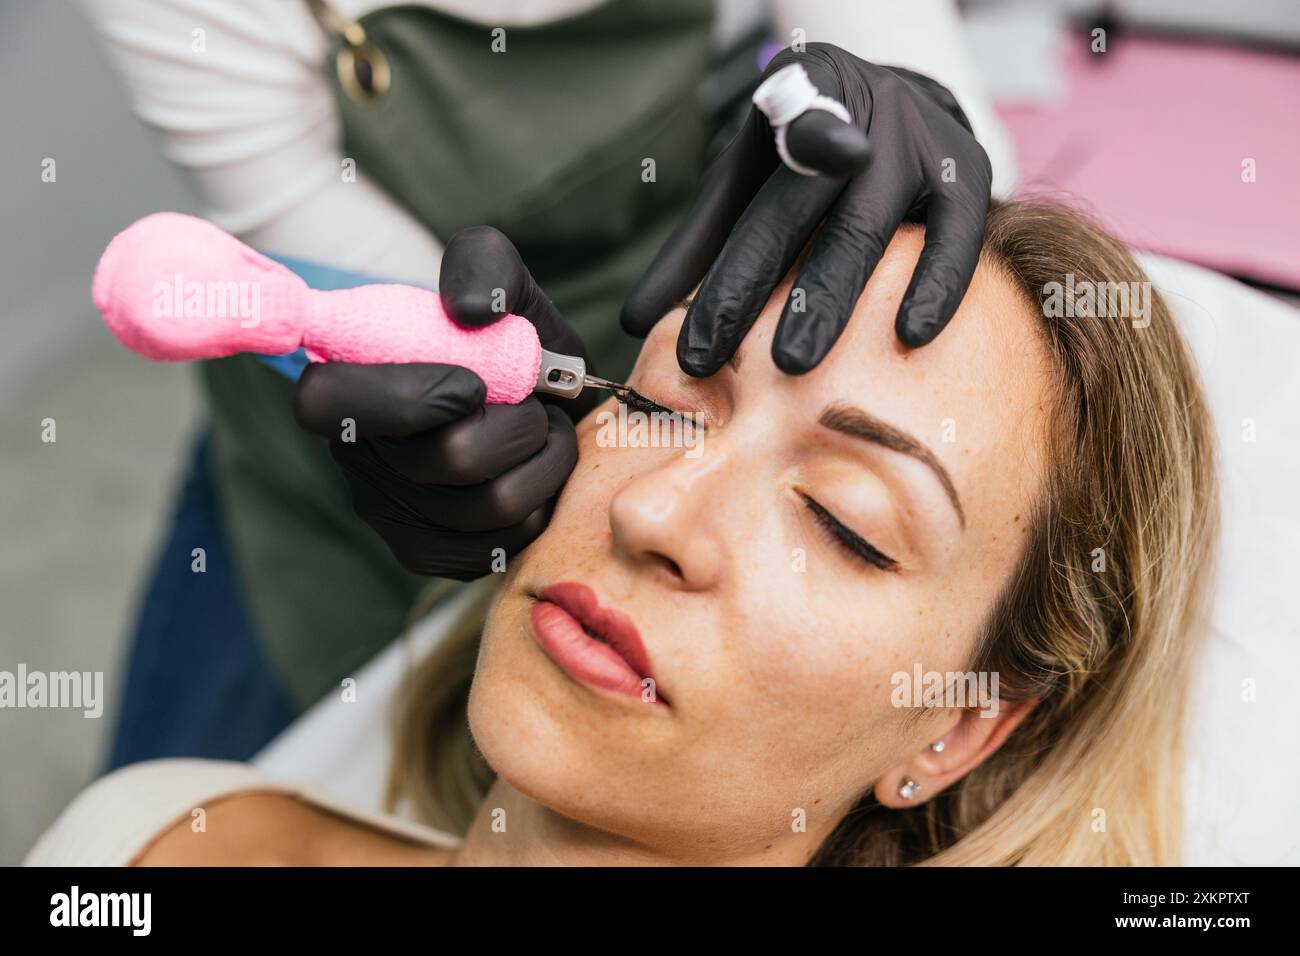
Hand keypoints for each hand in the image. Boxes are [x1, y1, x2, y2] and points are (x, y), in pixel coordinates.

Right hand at [295, 226, 589, 579]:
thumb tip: (468, 310)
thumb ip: (484, 266)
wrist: (535, 396)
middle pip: (447, 459)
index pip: (324, 403)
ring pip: (488, 506)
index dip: (411, 397)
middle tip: (531, 403)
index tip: (474, 383)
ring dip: (542, 461)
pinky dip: (541, 502)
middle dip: (516, 424)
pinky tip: (532, 472)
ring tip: (541, 433)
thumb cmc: (504, 336)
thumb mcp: (498, 278)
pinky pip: (503, 544)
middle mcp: (356, 455)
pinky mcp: (430, 552)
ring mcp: (390, 513)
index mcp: (345, 381)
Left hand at [621, 43, 992, 373]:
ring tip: (792, 365)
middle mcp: (869, 108)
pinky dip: (935, 288)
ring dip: (829, 302)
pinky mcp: (968, 178)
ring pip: (869, 230)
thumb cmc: (800, 168)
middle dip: (753, 280)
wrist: (893, 117)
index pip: (787, 124)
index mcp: (801, 92)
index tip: (811, 147)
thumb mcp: (746, 182)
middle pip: (804, 203)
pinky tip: (909, 335)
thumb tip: (636, 323)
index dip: (801, 136)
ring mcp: (921, 143)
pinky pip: (956, 239)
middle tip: (713, 354)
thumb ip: (697, 244)